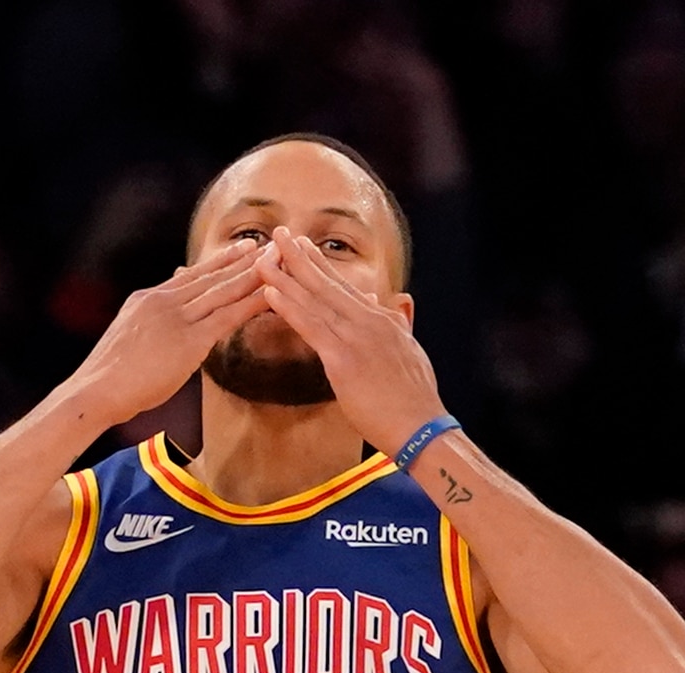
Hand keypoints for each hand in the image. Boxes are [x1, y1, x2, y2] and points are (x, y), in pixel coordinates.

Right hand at [61, 242, 271, 426]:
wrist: (96, 390)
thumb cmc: (109, 377)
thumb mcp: (129, 339)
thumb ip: (148, 325)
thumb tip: (161, 321)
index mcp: (148, 299)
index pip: (191, 276)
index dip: (220, 262)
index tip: (241, 248)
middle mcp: (163, 301)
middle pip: (211, 276)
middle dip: (243, 260)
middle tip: (270, 243)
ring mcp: (176, 318)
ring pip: (222, 292)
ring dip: (254, 275)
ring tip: (277, 260)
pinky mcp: (188, 341)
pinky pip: (226, 318)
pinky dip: (250, 304)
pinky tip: (270, 296)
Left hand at [253, 230, 444, 452]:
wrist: (422, 427)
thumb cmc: (415, 400)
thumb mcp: (408, 352)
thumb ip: (396, 326)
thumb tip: (387, 305)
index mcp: (382, 321)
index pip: (345, 287)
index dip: (320, 265)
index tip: (302, 245)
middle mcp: (369, 321)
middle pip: (327, 283)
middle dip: (300, 256)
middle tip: (277, 233)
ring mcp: (356, 338)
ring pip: (314, 301)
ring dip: (285, 277)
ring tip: (263, 256)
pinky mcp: (344, 360)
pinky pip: (311, 328)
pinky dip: (289, 308)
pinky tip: (269, 293)